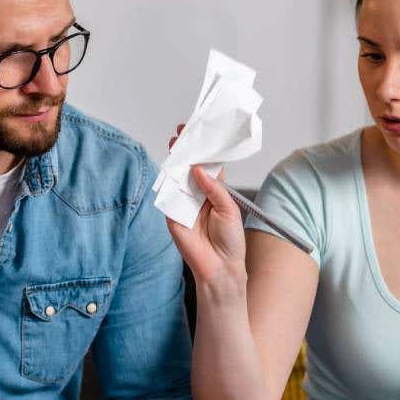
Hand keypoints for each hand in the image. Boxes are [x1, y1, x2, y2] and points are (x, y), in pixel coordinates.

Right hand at [165, 125, 246, 295]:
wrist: (219, 267)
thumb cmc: (230, 241)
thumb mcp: (229, 208)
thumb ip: (214, 188)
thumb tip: (198, 169)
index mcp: (215, 191)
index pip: (207, 165)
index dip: (203, 150)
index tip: (199, 132)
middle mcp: (198, 195)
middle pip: (189, 168)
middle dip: (185, 150)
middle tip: (181, 133)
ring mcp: (183, 204)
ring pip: (177, 178)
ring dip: (174, 162)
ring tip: (175, 145)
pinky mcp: (171, 214)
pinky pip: (168, 195)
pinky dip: (168, 182)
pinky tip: (171, 169)